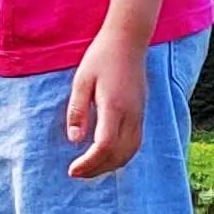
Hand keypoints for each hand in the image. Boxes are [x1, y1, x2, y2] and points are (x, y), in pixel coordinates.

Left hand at [65, 26, 150, 179]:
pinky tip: (107, 156)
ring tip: (90, 169)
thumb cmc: (101, 57)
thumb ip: (77, 111)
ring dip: (110, 166)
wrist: (128, 40)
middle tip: (76, 173)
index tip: (72, 169)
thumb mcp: (81, 81)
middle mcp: (131, 115)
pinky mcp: (141, 113)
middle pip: (118, 155)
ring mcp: (139, 115)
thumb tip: (74, 140)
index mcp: (114, 107)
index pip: (105, 146)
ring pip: (130, 153)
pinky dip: (121, 156)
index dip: (89, 163)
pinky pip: (135, 144)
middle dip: (97, 170)